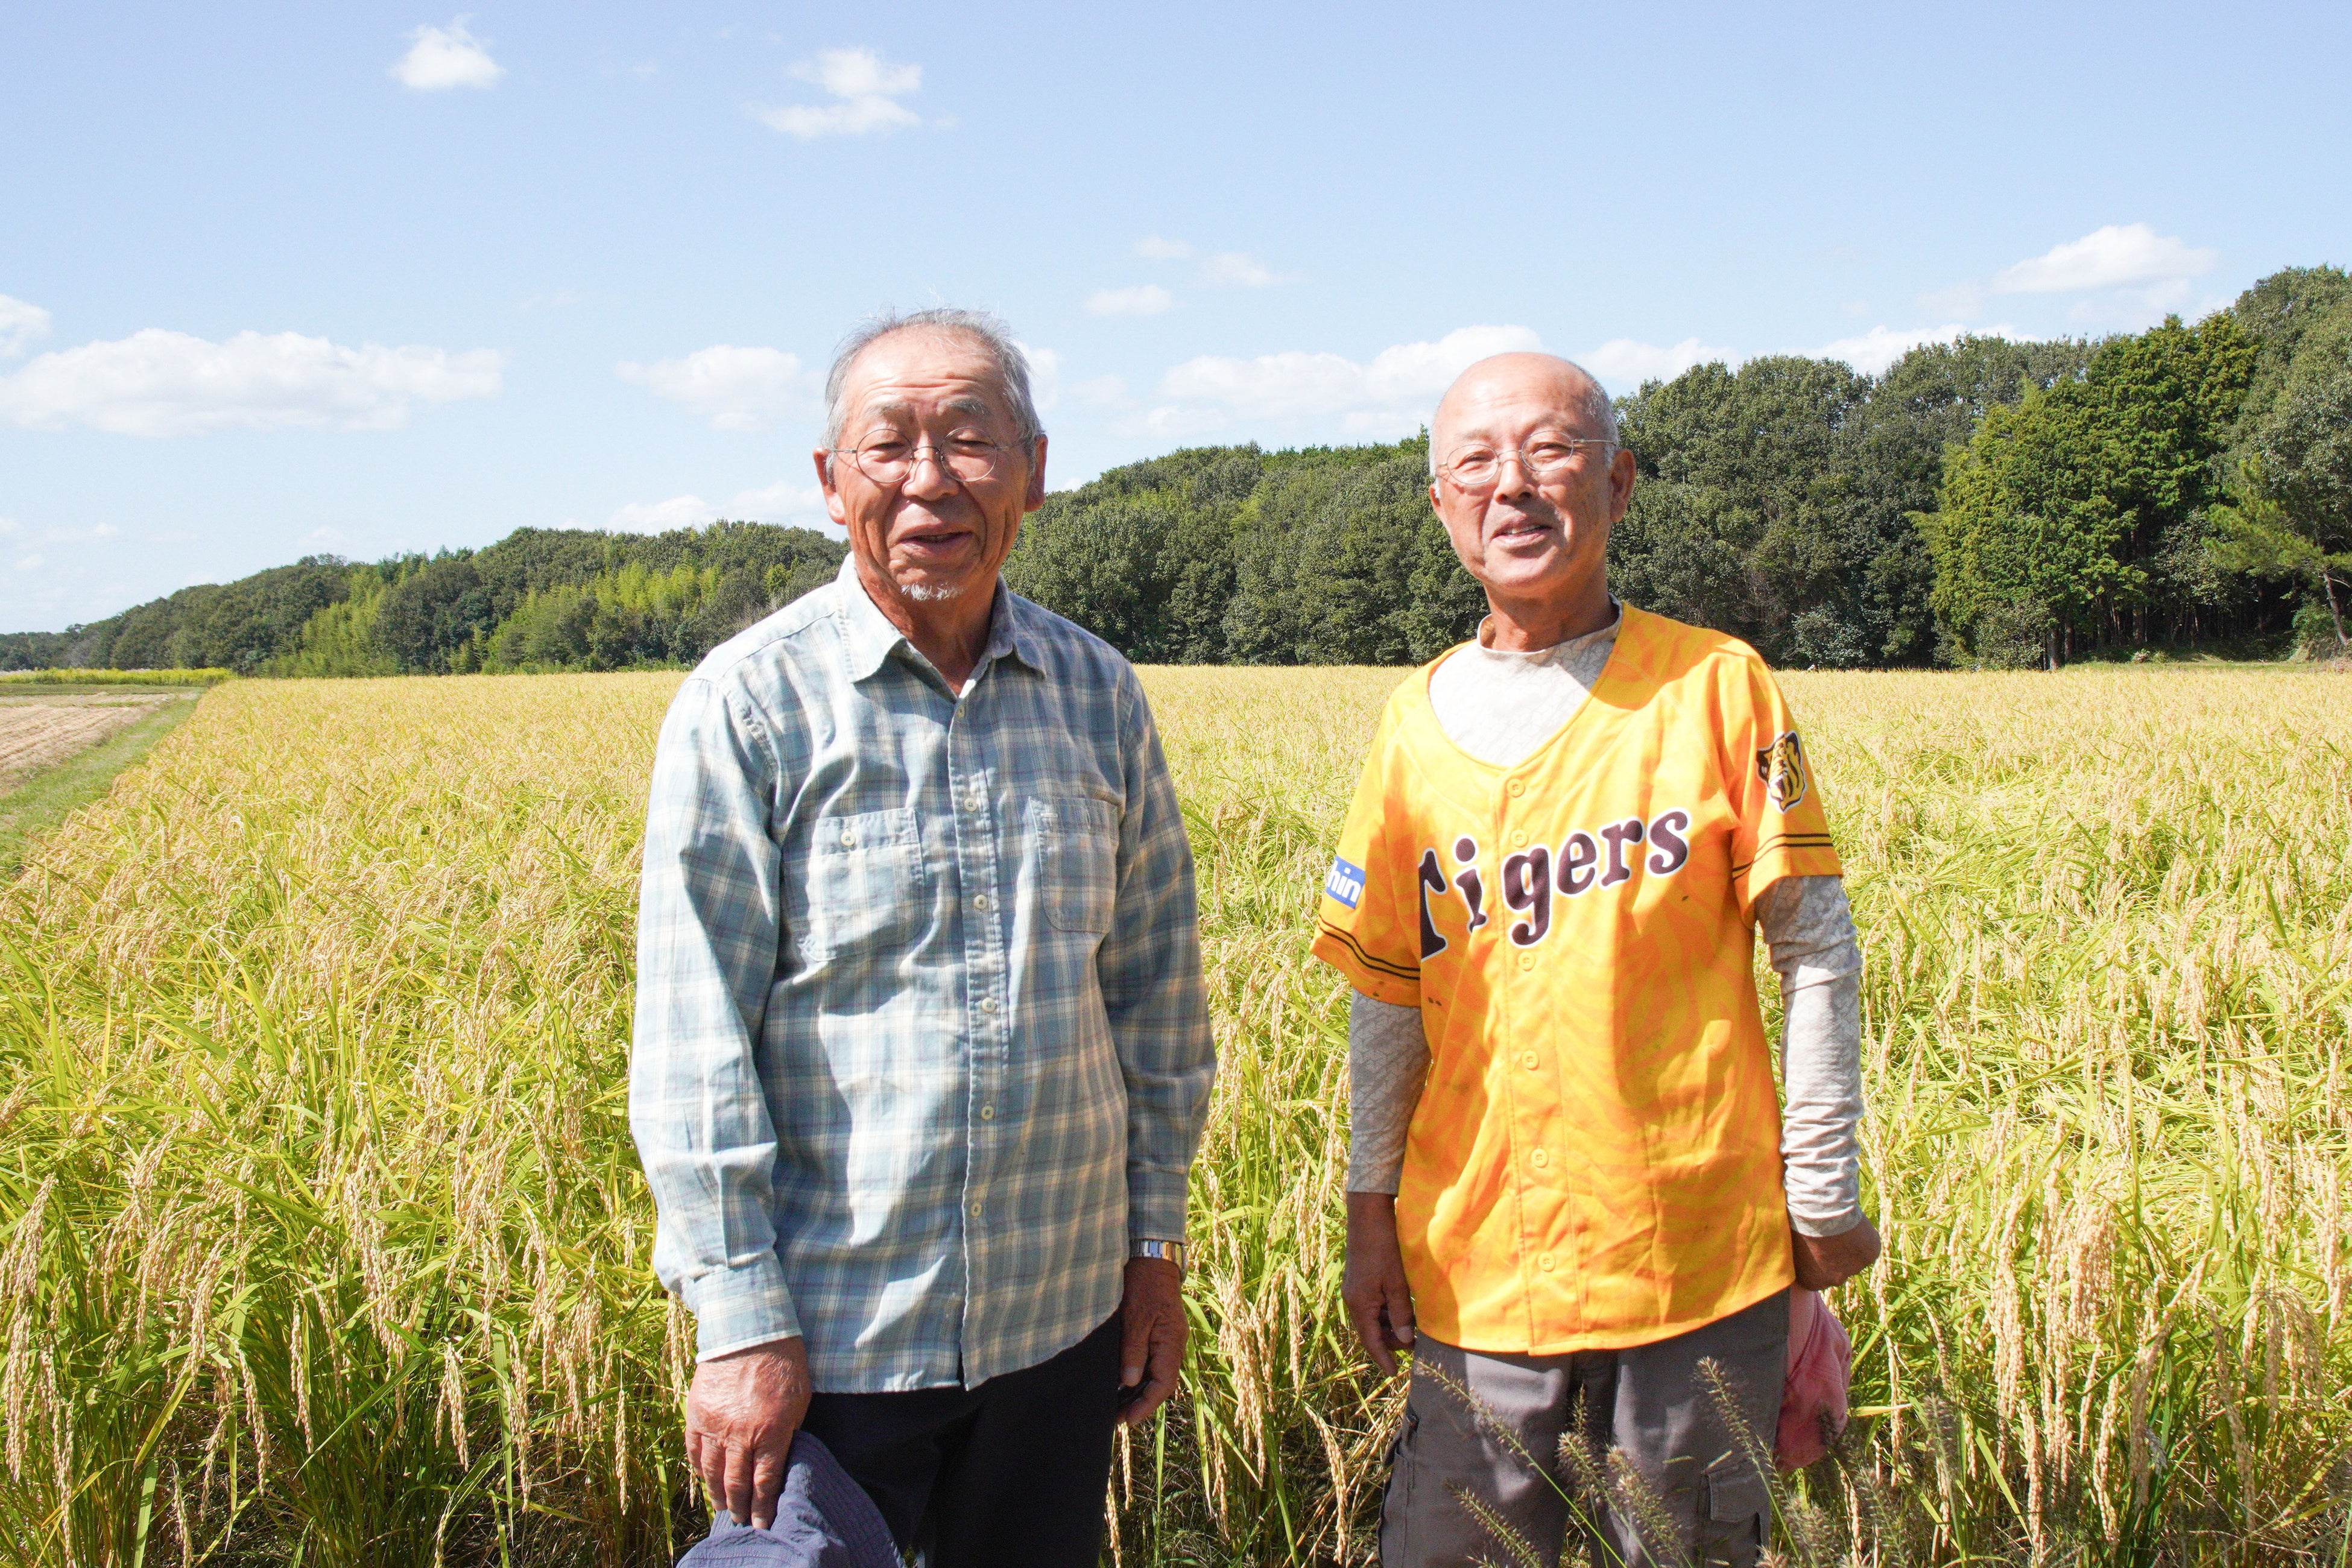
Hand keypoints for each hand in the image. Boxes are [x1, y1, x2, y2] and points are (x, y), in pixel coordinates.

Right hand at [685, 1337, 811, 1529]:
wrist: (748, 1329)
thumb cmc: (782, 1362)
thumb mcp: (799, 1400)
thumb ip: (788, 1433)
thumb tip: (780, 1460)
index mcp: (771, 1432)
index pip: (765, 1482)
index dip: (763, 1506)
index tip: (762, 1522)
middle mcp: (740, 1435)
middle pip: (737, 1483)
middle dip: (739, 1507)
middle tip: (740, 1521)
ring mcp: (714, 1425)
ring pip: (713, 1472)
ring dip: (717, 1494)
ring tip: (721, 1508)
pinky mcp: (696, 1414)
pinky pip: (694, 1451)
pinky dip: (699, 1469)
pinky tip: (705, 1479)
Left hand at [1117, 1256, 1186, 1425]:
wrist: (1152, 1257)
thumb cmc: (1144, 1284)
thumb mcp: (1135, 1317)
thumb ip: (1133, 1351)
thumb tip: (1129, 1383)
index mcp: (1171, 1342)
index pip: (1163, 1384)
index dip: (1146, 1405)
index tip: (1128, 1420)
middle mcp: (1173, 1344)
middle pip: (1160, 1383)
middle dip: (1140, 1403)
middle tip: (1116, 1419)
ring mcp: (1167, 1338)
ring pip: (1155, 1374)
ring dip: (1138, 1391)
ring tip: (1116, 1407)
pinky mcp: (1159, 1332)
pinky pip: (1152, 1361)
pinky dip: (1138, 1375)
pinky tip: (1122, 1382)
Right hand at [1343, 1192, 1415, 1377]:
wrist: (1368, 1215)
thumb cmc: (1383, 1247)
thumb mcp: (1397, 1282)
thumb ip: (1401, 1313)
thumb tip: (1406, 1340)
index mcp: (1359, 1304)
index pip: (1371, 1341)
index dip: (1383, 1359)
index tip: (1394, 1374)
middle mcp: (1353, 1300)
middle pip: (1371, 1331)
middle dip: (1391, 1341)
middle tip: (1416, 1343)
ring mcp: (1356, 1290)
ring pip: (1374, 1318)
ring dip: (1391, 1326)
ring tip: (1413, 1326)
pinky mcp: (1361, 1280)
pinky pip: (1374, 1305)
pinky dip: (1388, 1311)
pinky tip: (1404, 1308)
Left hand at [1791, 1215, 1881, 1290]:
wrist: (1821, 1208)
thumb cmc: (1798, 1223)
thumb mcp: (1789, 1244)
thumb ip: (1793, 1257)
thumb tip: (1787, 1256)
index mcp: (1812, 1281)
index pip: (1815, 1277)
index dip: (1815, 1261)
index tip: (1814, 1247)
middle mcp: (1835, 1280)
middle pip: (1836, 1271)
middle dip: (1833, 1258)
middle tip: (1829, 1237)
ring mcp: (1855, 1268)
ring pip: (1854, 1260)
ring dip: (1849, 1248)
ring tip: (1841, 1228)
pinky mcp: (1870, 1255)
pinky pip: (1868, 1248)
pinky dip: (1864, 1239)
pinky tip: (1854, 1225)